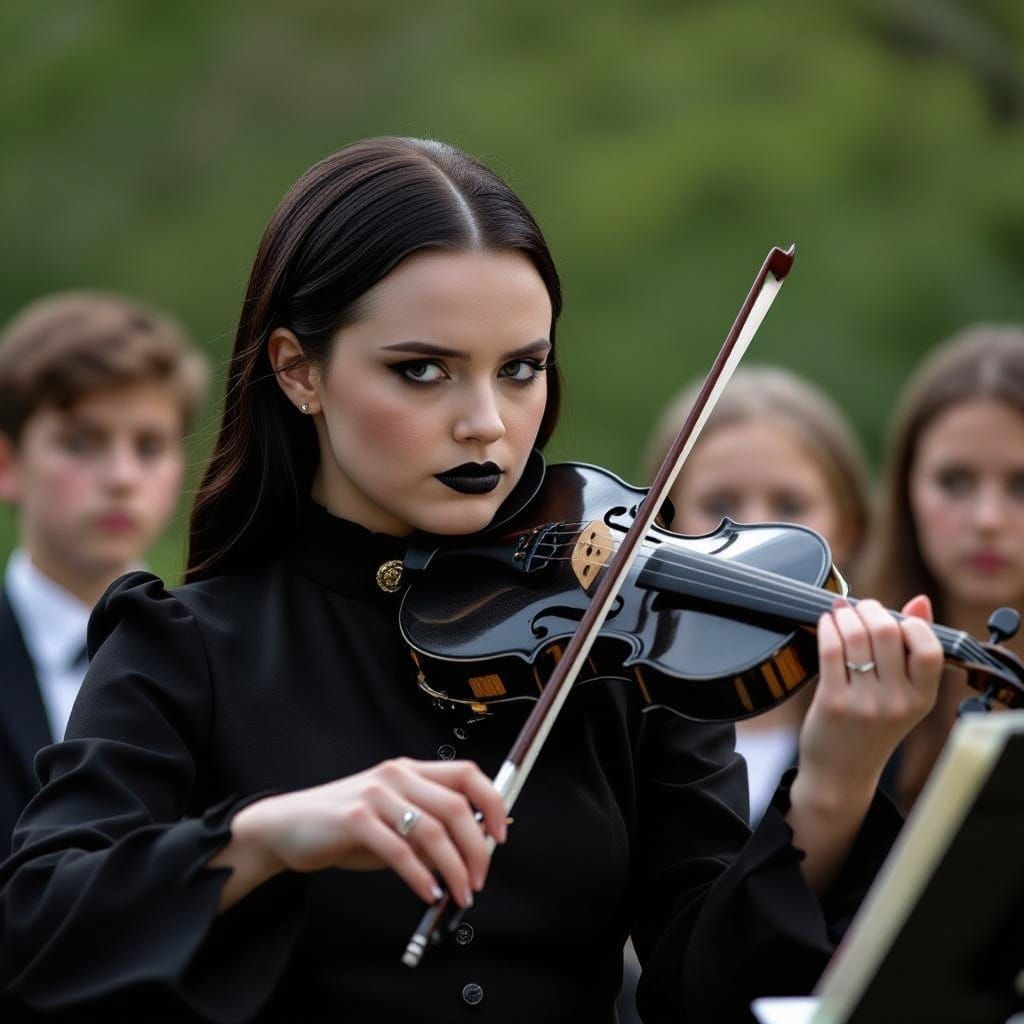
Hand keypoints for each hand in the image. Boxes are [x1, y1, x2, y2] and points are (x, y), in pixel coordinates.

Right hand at [230, 758, 506, 908]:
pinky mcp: (354, 818)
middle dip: (476, 848)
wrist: (287, 826)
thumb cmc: (345, 827)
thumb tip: (471, 855)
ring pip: (432, 830)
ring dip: (454, 869)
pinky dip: (420, 876)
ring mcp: (375, 793)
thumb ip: (426, 830)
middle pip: (455, 806)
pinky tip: (428, 893)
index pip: (466, 774)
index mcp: (410, 770)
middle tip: (480, 879)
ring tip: (460, 894)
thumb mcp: (392, 820)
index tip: (501, 836)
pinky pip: (399, 851)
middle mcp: (396, 775)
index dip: (492, 802)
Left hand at [796, 594, 942, 809]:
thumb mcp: (905, 696)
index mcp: (923, 698)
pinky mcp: (833, 702)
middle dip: (870, 609)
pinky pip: (830, 650)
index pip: (929, 647)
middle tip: (860, 608)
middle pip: (887, 631)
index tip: (894, 617)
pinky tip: (826, 624)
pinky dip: (827, 628)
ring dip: (845, 614)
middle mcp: (897, 702)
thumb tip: (921, 601)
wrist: (841, 774)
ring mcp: (864, 703)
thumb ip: (914, 650)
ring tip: (840, 612)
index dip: (911, 623)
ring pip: (855, 636)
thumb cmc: (872, 727)